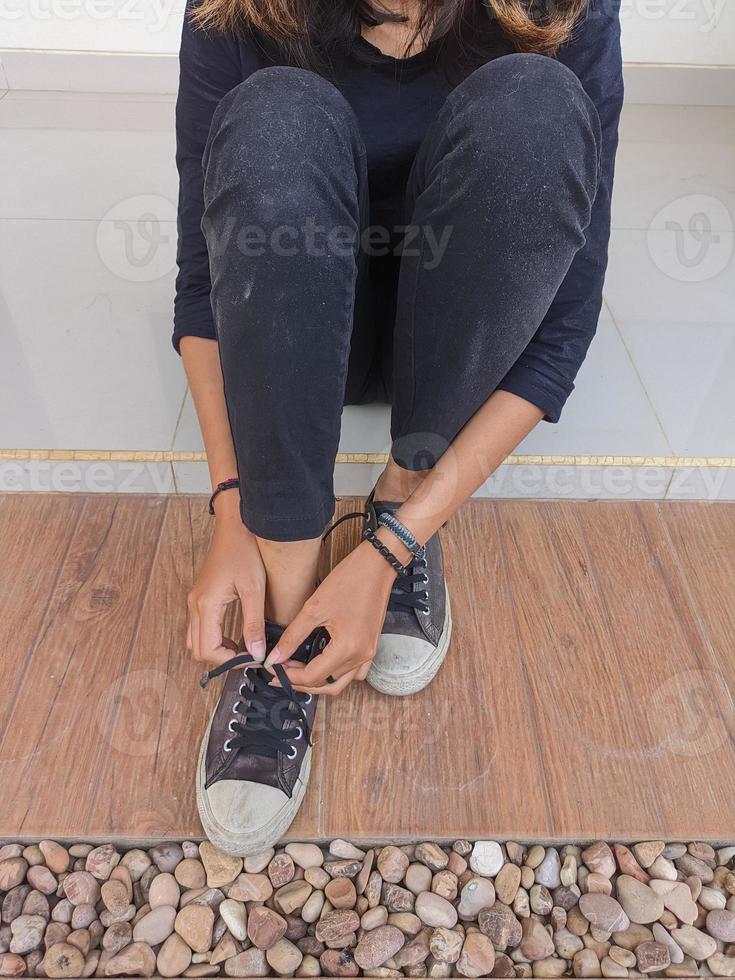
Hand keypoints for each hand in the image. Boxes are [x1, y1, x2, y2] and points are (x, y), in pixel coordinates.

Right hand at [187, 502, 266, 665]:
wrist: (234, 527)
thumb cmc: (243, 551)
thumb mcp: (254, 589)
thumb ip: (254, 623)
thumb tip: (257, 653)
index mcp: (206, 604)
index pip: (208, 649)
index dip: (230, 660)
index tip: (252, 658)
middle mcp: (194, 605)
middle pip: (198, 650)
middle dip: (223, 658)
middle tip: (248, 655)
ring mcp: (194, 601)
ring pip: (196, 641)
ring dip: (217, 649)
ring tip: (243, 647)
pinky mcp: (198, 598)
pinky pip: (199, 628)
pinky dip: (213, 638)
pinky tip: (234, 635)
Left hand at [265, 539, 397, 694]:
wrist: (377, 565)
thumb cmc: (349, 580)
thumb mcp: (314, 608)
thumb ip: (293, 636)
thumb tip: (275, 657)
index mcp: (348, 648)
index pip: (313, 676)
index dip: (289, 676)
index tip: (272, 668)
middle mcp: (361, 655)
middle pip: (326, 684)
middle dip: (300, 681)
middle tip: (279, 672)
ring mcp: (368, 652)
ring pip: (340, 681)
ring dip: (318, 679)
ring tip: (296, 669)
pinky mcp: (370, 645)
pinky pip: (353, 671)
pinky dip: (335, 673)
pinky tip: (322, 663)